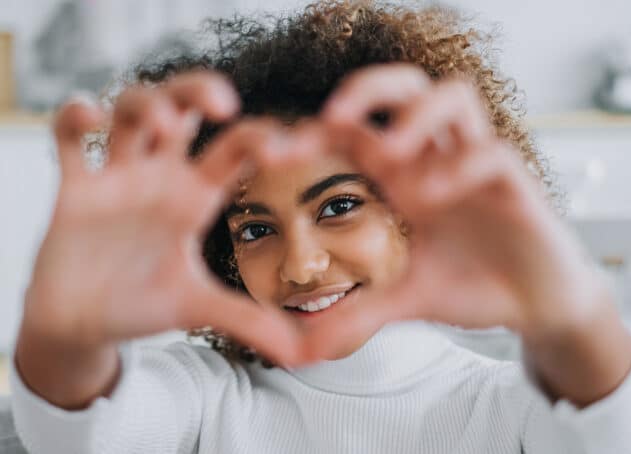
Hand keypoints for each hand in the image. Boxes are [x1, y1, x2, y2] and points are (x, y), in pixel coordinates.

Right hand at [23, 72, 304, 365]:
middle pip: (184, 108)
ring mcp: (118, 178)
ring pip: (130, 110)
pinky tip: (90, 119)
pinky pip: (69, 137)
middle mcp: (160, 178)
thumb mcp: (198, 309)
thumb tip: (302, 353)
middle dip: (201, 90)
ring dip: (146, 103)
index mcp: (195, 199)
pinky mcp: (75, 188)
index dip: (263, 139)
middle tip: (224, 104)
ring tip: (159, 124)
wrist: (83, 325)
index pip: (236, 150)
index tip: (286, 150)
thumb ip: (248, 321)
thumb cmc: (143, 307)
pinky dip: (76, 117)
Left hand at [299, 64, 618, 360]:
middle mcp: (439, 160)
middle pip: (406, 86)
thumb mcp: (405, 301)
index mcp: (407, 178)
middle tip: (332, 116)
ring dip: (418, 114)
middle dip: (369, 88)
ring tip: (390, 152)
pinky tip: (435, 196)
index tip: (275, 155)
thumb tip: (301, 352)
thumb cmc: (473, 286)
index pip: (359, 133)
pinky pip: (491, 154)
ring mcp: (478, 165)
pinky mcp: (516, 182)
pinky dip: (462, 166)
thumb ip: (357, 316)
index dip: (317, 131)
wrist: (538, 305)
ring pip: (454, 97)